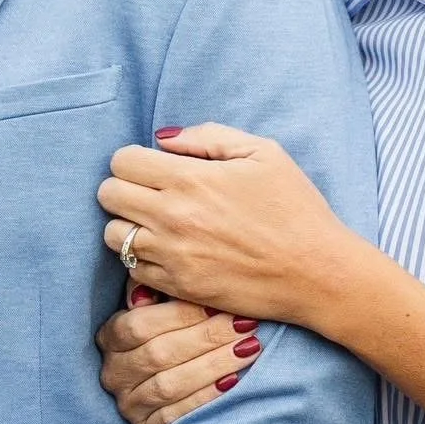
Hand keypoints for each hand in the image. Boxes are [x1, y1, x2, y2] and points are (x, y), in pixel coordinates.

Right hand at [96, 287, 264, 423]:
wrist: (173, 385)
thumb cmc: (171, 334)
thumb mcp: (158, 309)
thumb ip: (156, 291)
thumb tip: (152, 282)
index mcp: (110, 337)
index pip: (139, 325)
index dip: (180, 315)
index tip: (219, 304)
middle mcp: (113, 373)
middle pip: (158, 355)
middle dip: (206, 338)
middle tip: (245, 325)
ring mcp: (128, 404)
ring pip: (169, 385)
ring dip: (213, 365)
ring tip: (249, 348)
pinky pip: (175, 416)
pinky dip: (205, 397)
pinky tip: (233, 381)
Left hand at [97, 124, 350, 325]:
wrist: (317, 272)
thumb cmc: (295, 208)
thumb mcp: (264, 153)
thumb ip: (209, 136)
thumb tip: (165, 140)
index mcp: (189, 180)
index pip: (121, 161)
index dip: (134, 159)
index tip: (154, 166)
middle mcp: (171, 218)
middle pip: (107, 195)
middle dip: (124, 187)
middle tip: (150, 192)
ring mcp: (171, 256)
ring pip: (111, 235)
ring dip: (128, 224)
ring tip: (156, 223)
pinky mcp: (177, 286)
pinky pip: (131, 269)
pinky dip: (142, 257)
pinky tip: (169, 250)